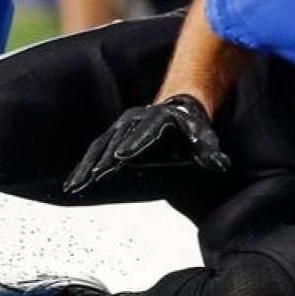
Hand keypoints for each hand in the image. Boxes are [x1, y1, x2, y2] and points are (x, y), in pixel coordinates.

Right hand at [64, 94, 231, 194]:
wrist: (180, 108)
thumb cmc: (193, 128)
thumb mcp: (204, 138)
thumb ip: (210, 153)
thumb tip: (221, 164)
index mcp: (158, 119)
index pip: (145, 132)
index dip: (134, 144)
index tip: (122, 158)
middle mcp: (134, 120)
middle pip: (116, 140)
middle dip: (103, 160)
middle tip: (92, 178)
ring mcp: (121, 127)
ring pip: (99, 147)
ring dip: (86, 167)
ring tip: (73, 187)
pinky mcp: (113, 137)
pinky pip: (95, 152)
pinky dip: (84, 167)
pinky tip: (73, 184)